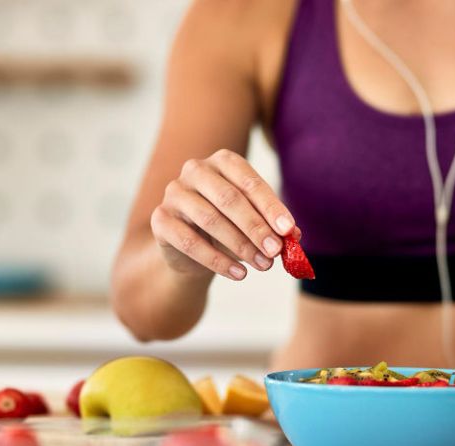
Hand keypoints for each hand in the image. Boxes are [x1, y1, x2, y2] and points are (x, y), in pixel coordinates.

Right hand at [150, 149, 295, 280]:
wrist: (190, 250)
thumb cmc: (228, 227)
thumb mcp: (253, 223)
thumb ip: (273, 226)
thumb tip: (294, 236)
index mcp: (222, 162)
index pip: (249, 181)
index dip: (270, 207)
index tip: (288, 230)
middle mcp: (195, 170)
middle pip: (229, 198)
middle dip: (256, 227)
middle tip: (275, 251)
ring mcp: (174, 193)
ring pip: (209, 219)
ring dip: (240, 245)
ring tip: (262, 265)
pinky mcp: (160, 219)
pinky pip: (189, 241)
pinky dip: (216, 260)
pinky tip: (238, 274)